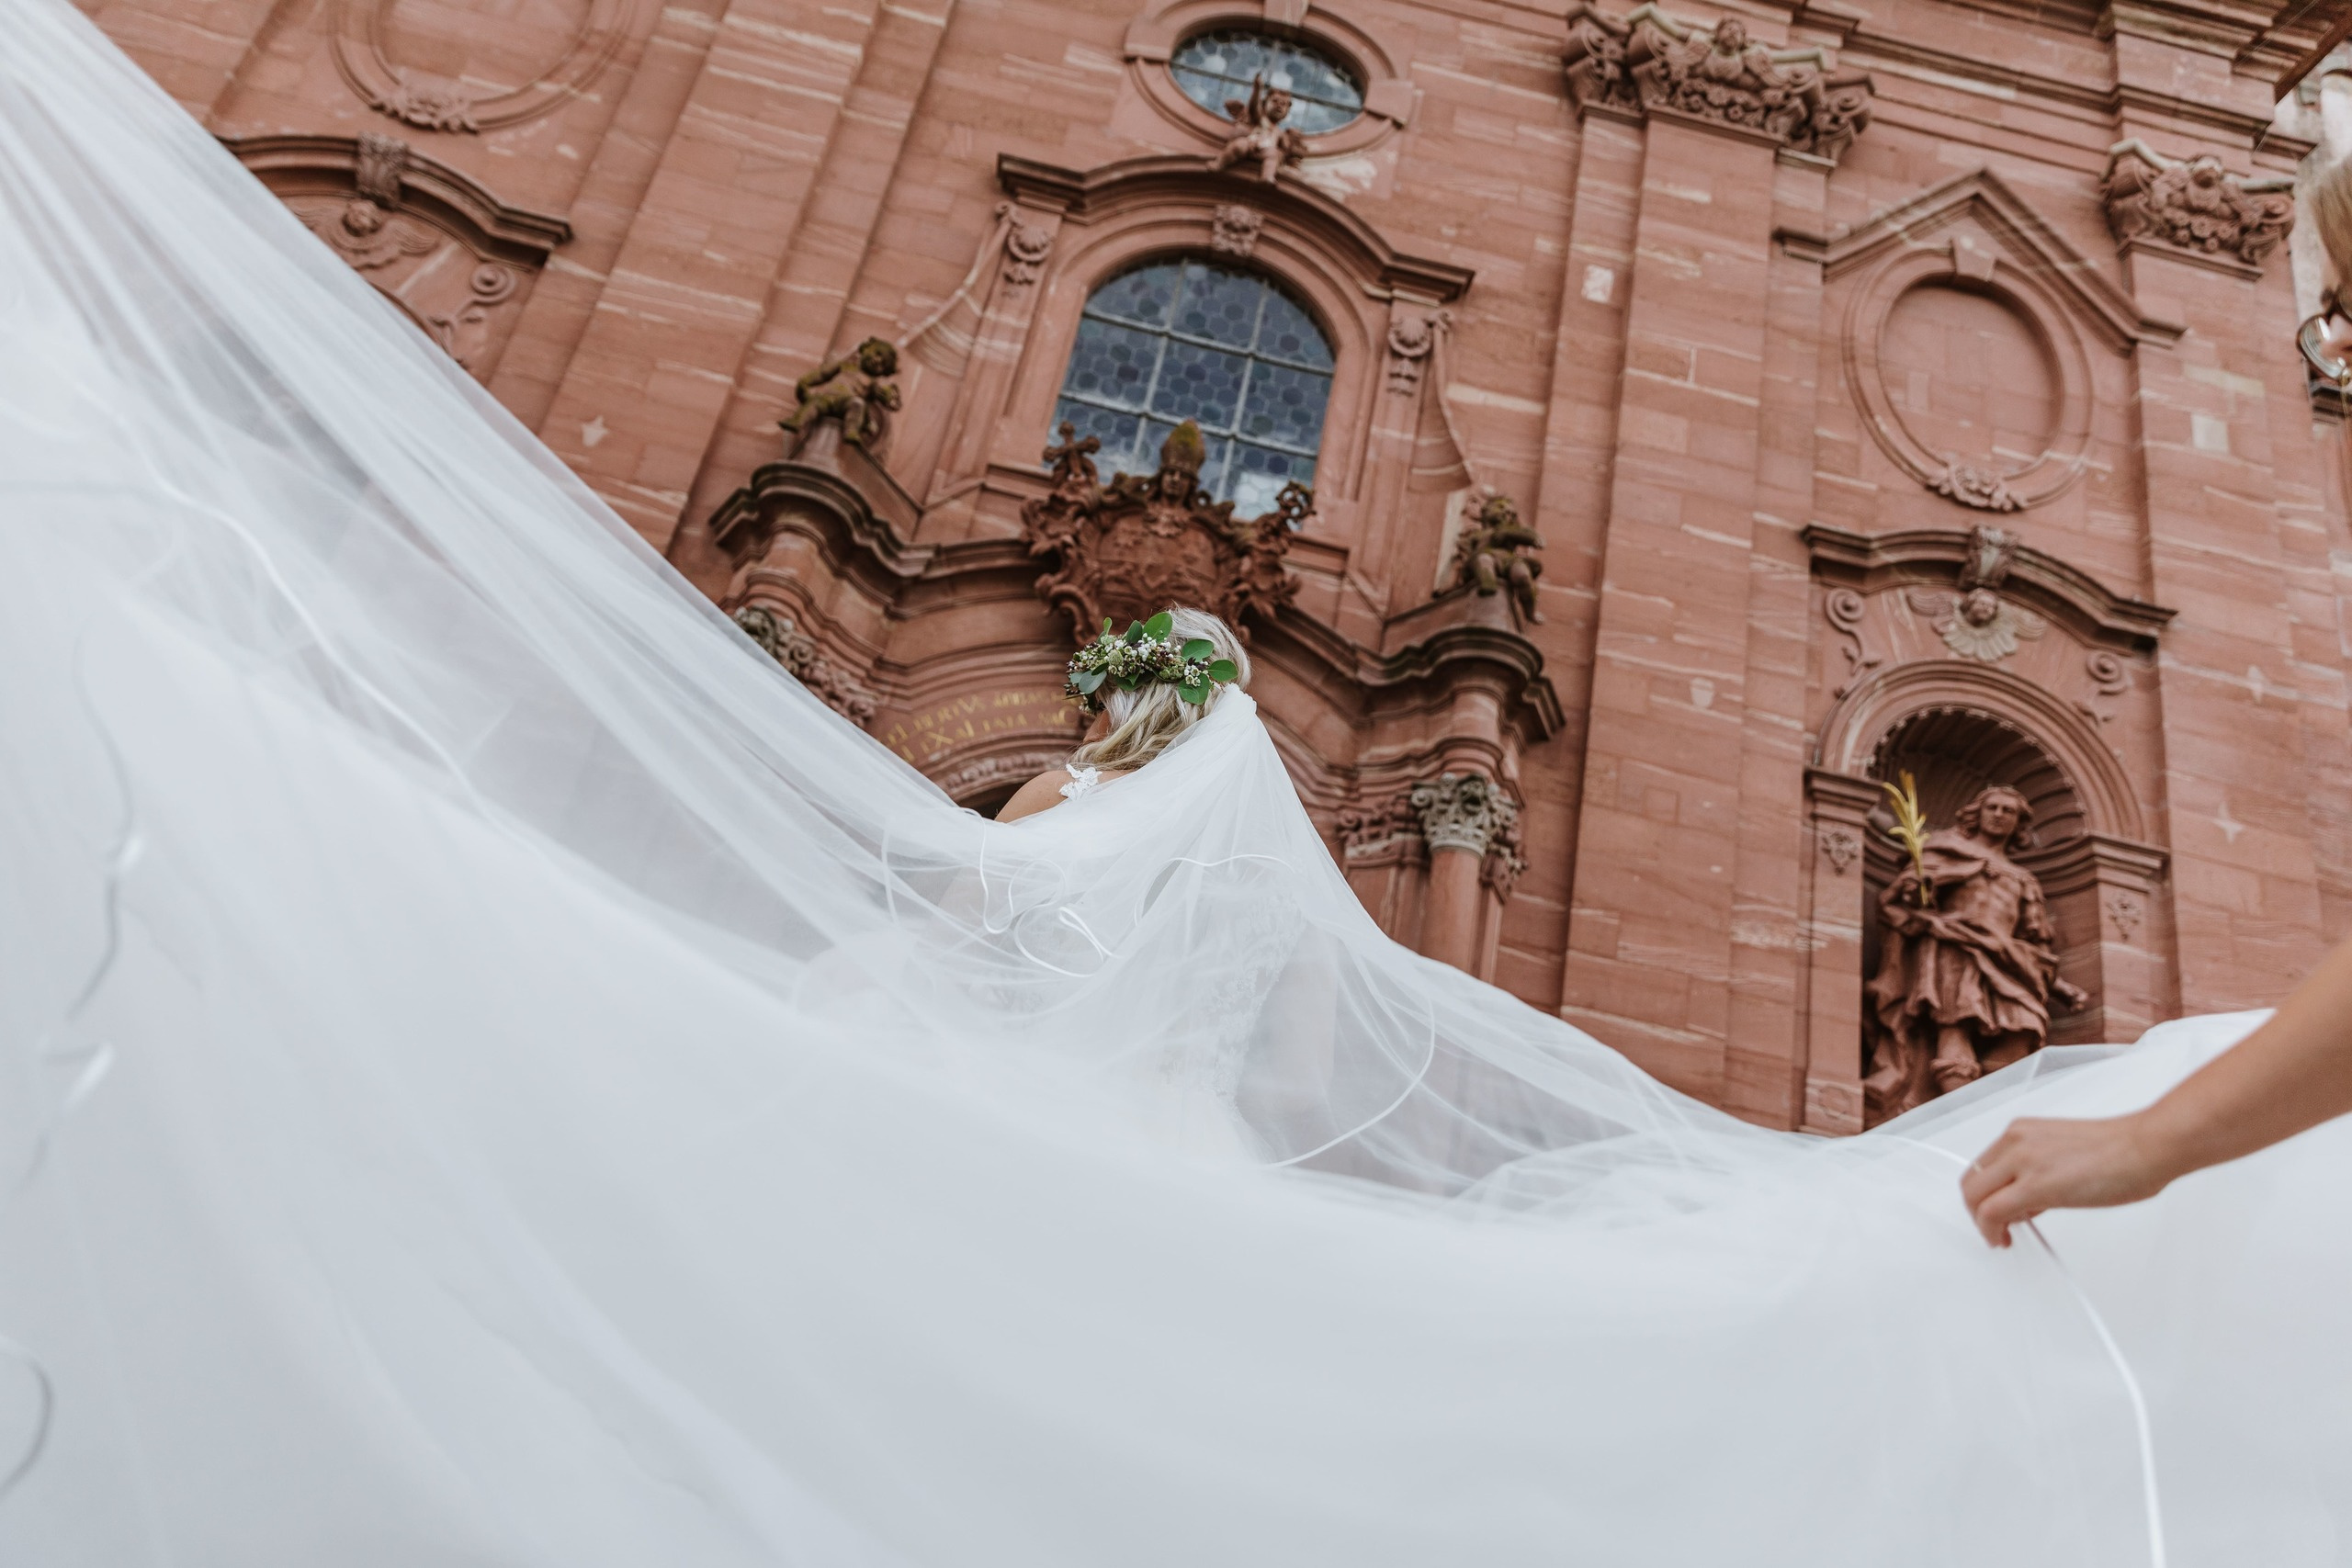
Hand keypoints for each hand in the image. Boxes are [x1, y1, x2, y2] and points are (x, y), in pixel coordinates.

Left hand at [1958, 1115, 2172, 1247]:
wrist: (2148, 1145)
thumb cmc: (2122, 1150)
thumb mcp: (2063, 1152)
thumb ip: (2038, 1170)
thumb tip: (2026, 1199)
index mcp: (2022, 1131)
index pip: (1982, 1166)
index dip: (1982, 1194)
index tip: (1994, 1211)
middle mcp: (2016, 1141)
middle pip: (1970, 1181)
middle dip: (1975, 1210)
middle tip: (1993, 1229)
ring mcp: (2023, 1161)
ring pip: (1974, 1196)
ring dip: (1982, 1223)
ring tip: (2002, 1237)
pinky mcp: (2036, 1185)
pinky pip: (1992, 1211)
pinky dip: (1990, 1230)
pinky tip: (2003, 1240)